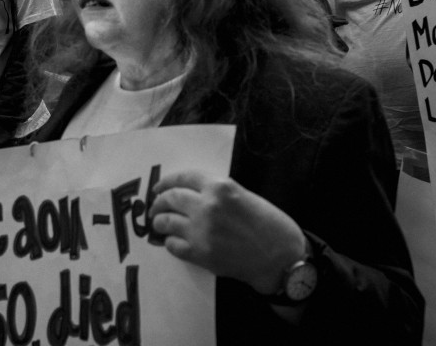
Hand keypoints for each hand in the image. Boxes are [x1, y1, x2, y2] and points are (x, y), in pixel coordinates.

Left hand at [149, 170, 306, 294]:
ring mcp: (200, 230)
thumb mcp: (245, 196)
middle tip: (156, 208)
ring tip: (160, 225)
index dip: (166, 182)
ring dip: (159, 222)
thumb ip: (219, 193)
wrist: (280, 257)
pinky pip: (172, 244)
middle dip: (159, 202)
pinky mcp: (199, 253)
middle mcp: (206, 205)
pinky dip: (170, 242)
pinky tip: (173, 242)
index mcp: (220, 186)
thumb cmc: (270, 224)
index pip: (183, 177)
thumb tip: (194, 196)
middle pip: (170, 198)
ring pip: (166, 222)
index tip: (158, 188)